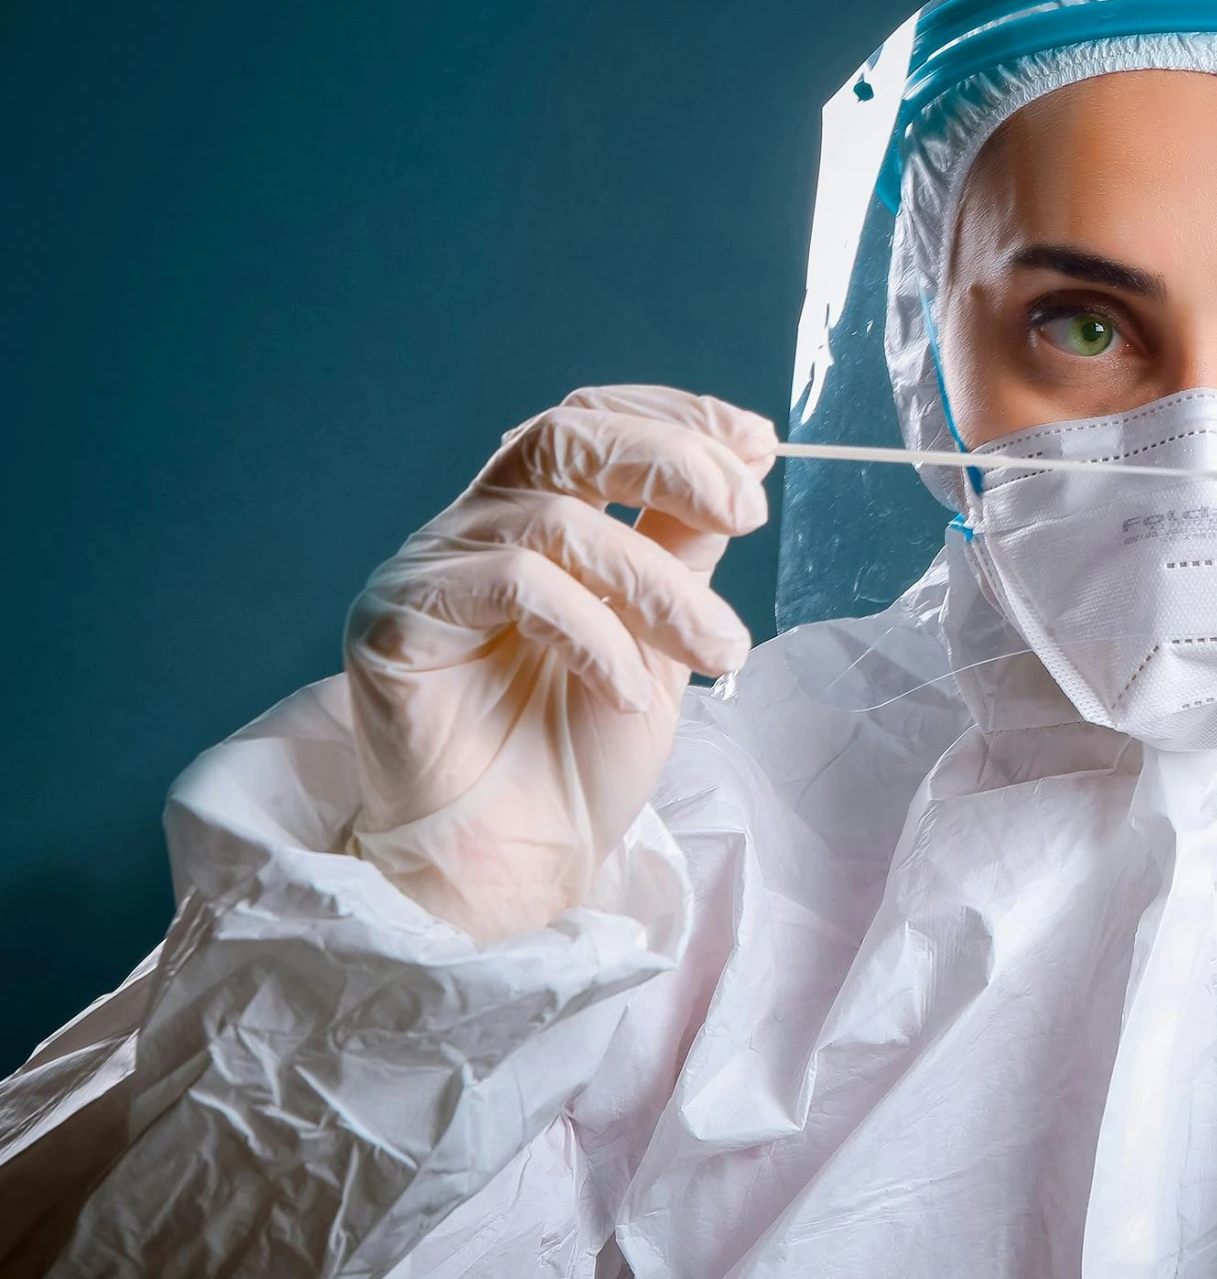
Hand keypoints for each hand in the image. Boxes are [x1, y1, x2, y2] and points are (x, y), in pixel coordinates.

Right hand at [344, 385, 774, 940]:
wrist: (518, 863)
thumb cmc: (579, 753)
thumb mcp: (660, 634)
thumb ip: (683, 547)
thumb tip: (743, 457)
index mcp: (532, 514)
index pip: (593, 422)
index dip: (676, 416)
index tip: (760, 442)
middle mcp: (473, 527)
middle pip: (563, 437)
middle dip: (670, 459)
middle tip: (748, 512)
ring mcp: (428, 569)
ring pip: (555, 525)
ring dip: (660, 586)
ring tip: (718, 651)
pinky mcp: (395, 622)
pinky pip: (511, 588)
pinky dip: (592, 635)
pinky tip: (629, 691)